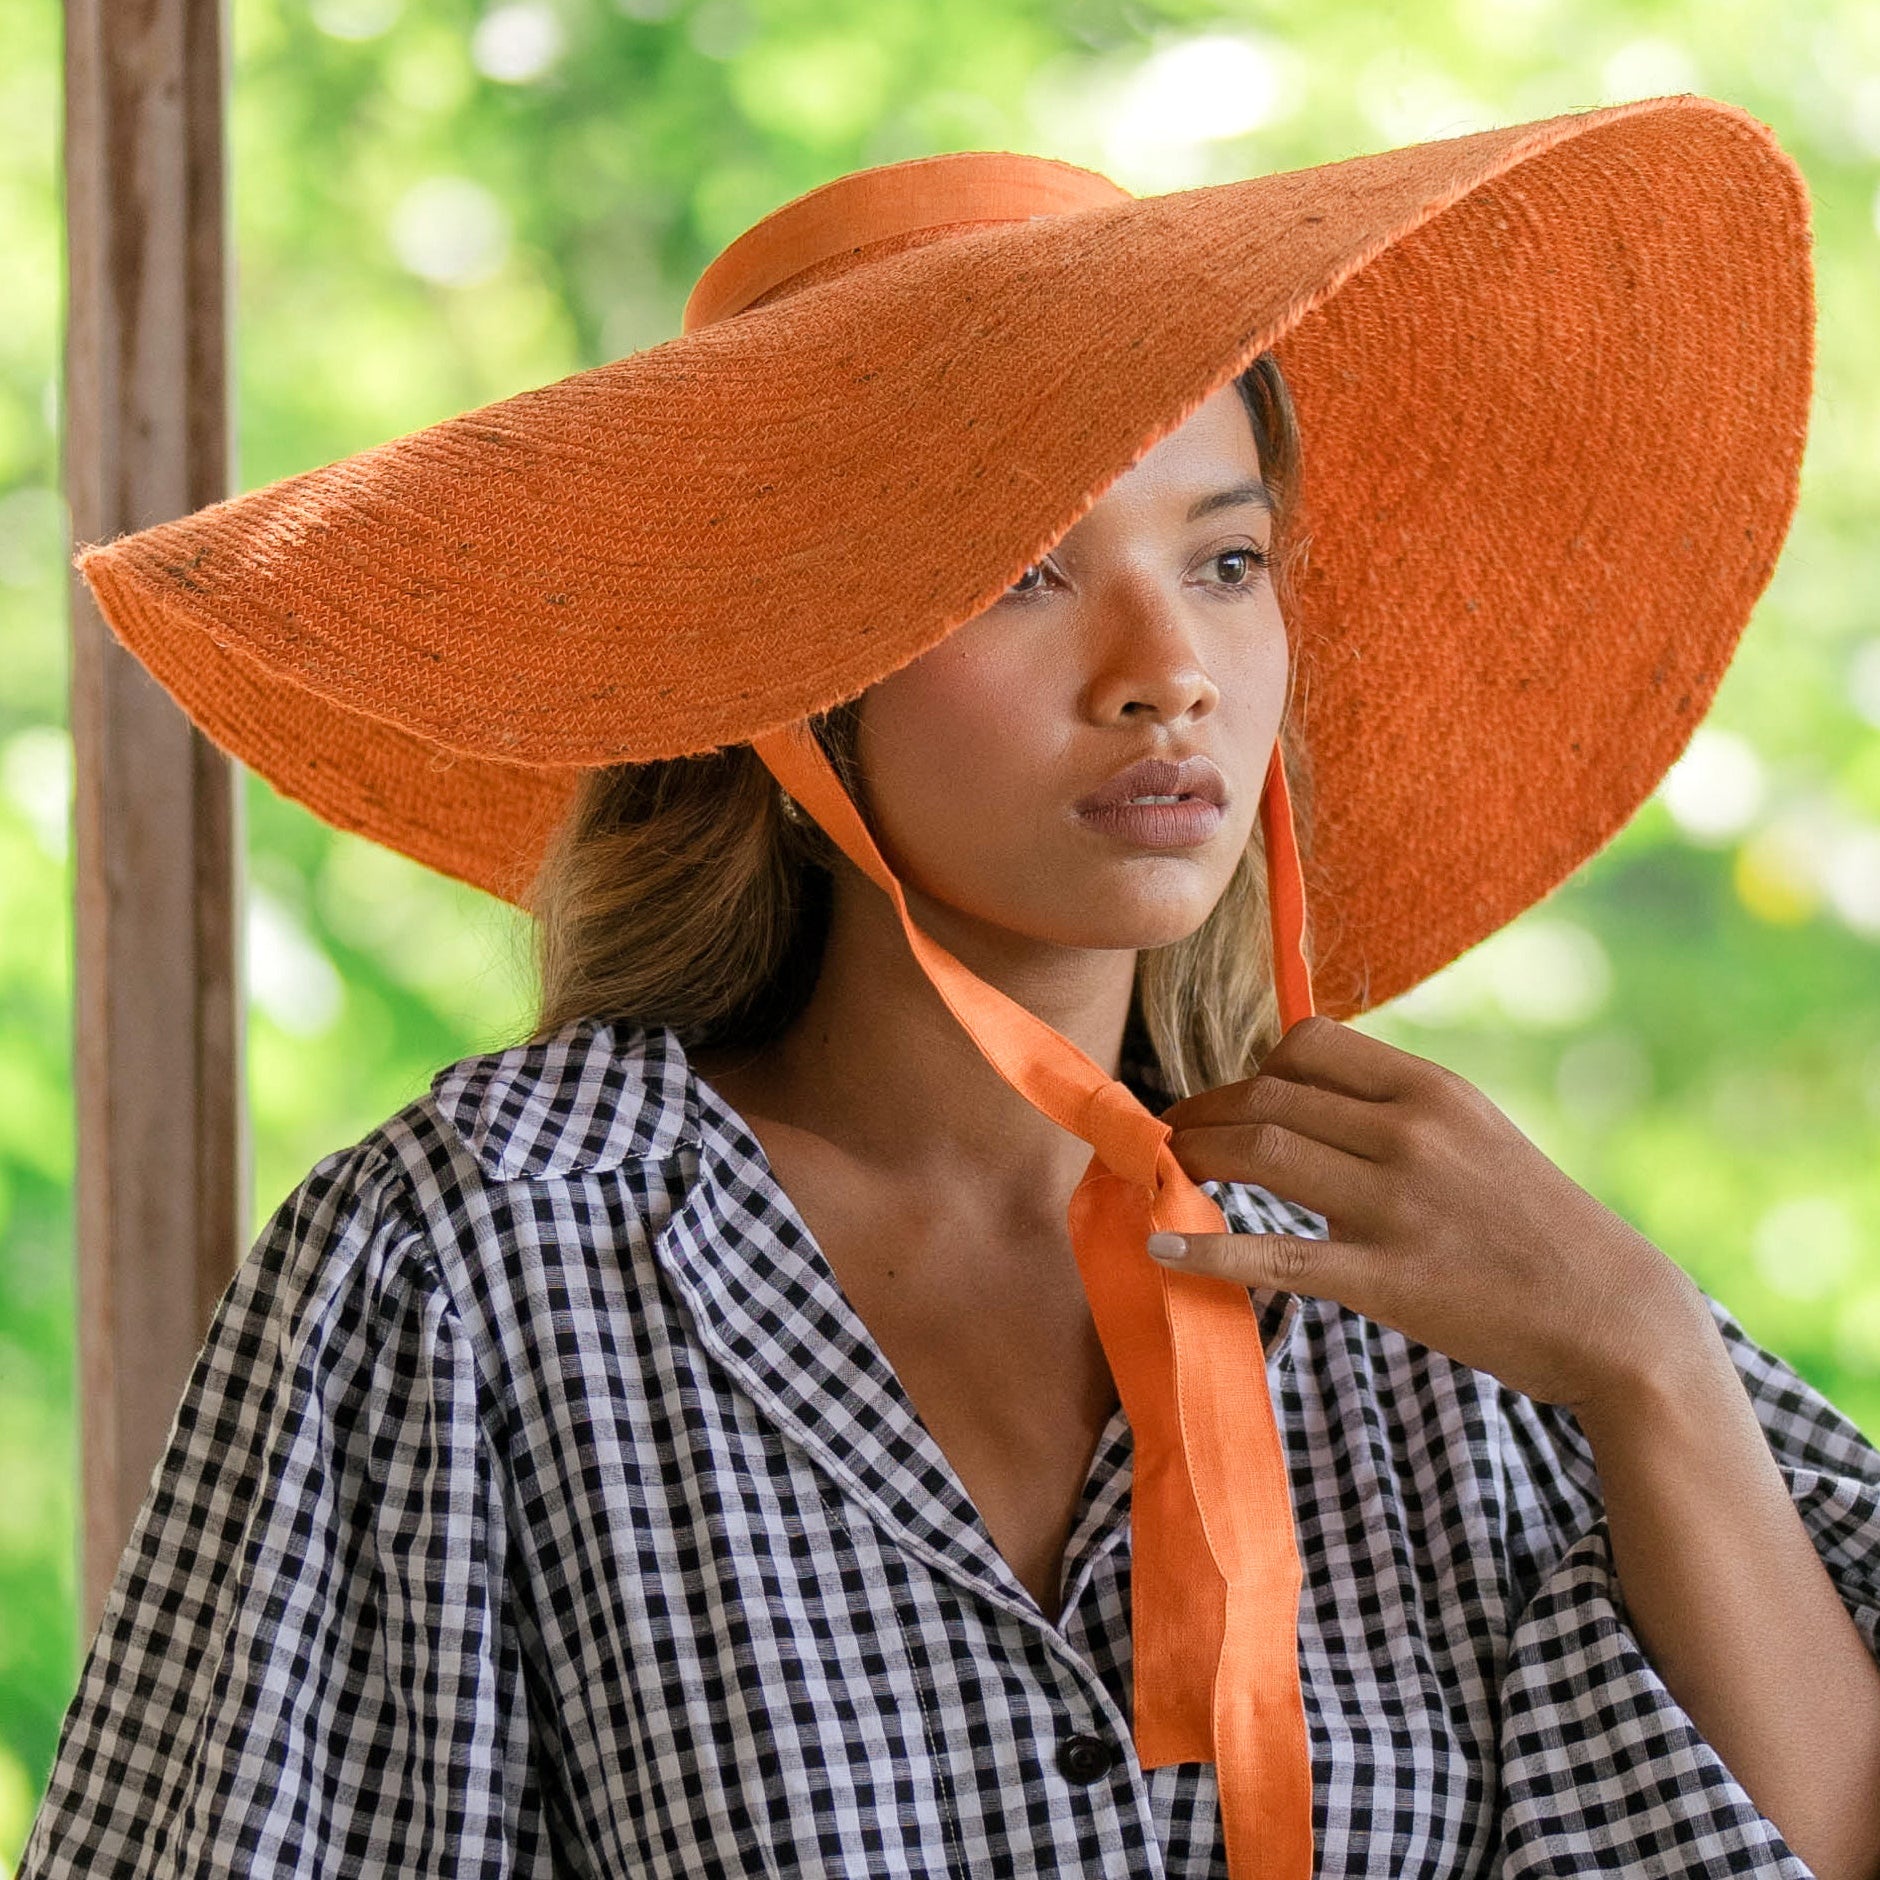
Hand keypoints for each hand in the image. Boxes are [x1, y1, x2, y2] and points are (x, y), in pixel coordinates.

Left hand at [1147, 1014, 1705, 1414]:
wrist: (1613, 1316)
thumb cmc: (1538, 1227)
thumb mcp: (1478, 1135)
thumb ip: (1400, 1111)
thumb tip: (1310, 1098)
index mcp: (1432, 1090)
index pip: (1307, 1043)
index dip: (1249, 1068)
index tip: (1227, 1101)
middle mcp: (1410, 1133)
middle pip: (1266, 1094)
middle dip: (1201, 1112)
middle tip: (1168, 1138)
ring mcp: (1397, 1204)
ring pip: (1259, 1153)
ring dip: (1192, 1158)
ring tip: (1160, 1174)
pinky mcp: (1386, 1278)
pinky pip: (1275, 1254)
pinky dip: (1208, 1248)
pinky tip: (1163, 1249)